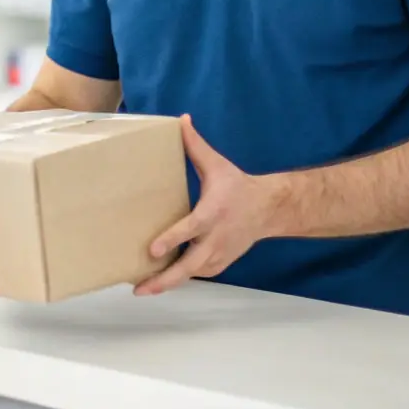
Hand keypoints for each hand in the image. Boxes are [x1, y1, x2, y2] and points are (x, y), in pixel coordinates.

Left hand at [134, 114, 280, 296]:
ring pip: (193, 273)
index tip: (152, 250)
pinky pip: (198, 274)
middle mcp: (217, 237)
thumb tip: (180, 119)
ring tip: (142, 288)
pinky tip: (159, 283)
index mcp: (213, 212)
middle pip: (190, 265)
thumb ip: (195, 144)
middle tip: (140, 287)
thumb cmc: (237, 185)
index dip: (172, 240)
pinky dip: (181, 280)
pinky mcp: (221, 263)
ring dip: (169, 282)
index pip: (191, 229)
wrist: (269, 209)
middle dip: (165, 278)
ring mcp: (220, 253)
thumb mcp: (217, 163)